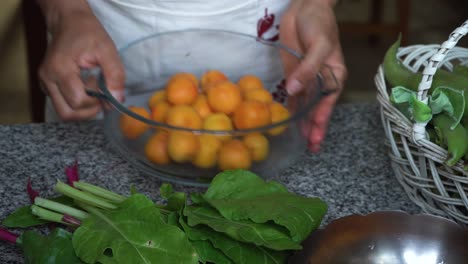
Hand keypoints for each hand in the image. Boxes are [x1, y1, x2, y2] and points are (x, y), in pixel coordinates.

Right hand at [38, 3, 123, 120]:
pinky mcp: (47, 87)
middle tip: (100, 96)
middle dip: (89, 110)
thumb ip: (115, 75)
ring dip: (83, 110)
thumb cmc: (88, 34)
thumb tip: (117, 100)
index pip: (78, 101)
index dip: (95, 100)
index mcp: (59, 69)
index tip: (102, 85)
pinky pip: (62, 105)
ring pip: (64, 113)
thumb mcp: (107, 50)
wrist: (70, 23)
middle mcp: (47, 79)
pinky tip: (86, 90)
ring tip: (94, 93)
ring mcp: (45, 84)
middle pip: (67, 113)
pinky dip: (77, 105)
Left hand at [280, 0, 346, 151]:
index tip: (316, 136)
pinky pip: (293, 96)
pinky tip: (288, 122)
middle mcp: (321, 81)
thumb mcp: (319, 45)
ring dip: (303, 123)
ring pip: (305, 106)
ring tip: (300, 141)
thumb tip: (295, 90)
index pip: (327, 102)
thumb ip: (308, 68)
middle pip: (317, 109)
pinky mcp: (293, 75)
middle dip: (314, 128)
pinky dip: (291, 109)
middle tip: (310, 148)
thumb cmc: (319, 24)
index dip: (321, 120)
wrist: (306, 8)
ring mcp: (306, 79)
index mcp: (334, 75)